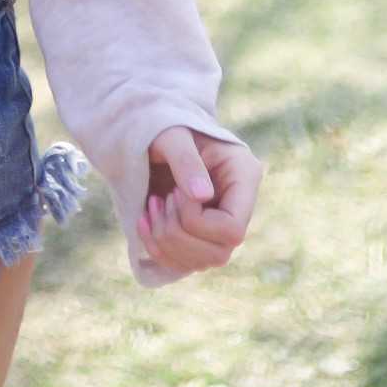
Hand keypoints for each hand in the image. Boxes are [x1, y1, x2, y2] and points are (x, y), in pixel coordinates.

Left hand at [139, 126, 260, 276]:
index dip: (197, 221)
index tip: (173, 192)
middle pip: (219, 253)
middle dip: (177, 234)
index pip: (233, 228)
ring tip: (150, 206)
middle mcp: (237, 206)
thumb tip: (202, 197)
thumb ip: (186, 161)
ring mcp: (219, 224)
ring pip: (202, 262)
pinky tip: (143, 220)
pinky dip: (157, 249)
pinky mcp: (199, 234)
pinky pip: (184, 263)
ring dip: (165, 241)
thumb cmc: (165, 123)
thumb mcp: (172, 134)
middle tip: (158, 200)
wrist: (153, 131)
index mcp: (244, 177)